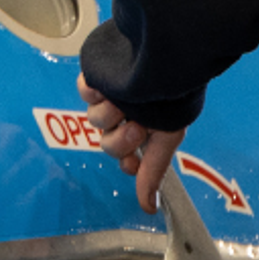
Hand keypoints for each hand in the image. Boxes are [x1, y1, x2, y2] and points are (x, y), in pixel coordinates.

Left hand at [76, 71, 184, 213]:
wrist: (165, 52)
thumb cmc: (173, 91)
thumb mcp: (168, 134)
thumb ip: (154, 171)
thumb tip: (148, 207)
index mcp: (145, 129)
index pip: (125, 157)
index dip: (125, 161)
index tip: (132, 162)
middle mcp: (127, 115)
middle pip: (109, 143)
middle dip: (120, 138)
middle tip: (135, 125)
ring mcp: (110, 95)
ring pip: (95, 119)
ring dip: (109, 112)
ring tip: (123, 98)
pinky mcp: (97, 74)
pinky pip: (85, 91)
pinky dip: (92, 89)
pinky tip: (104, 85)